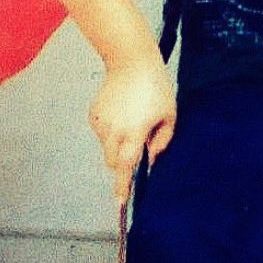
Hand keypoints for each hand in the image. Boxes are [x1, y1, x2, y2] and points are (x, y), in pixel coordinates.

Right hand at [89, 54, 176, 204]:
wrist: (131, 61)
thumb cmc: (155, 86)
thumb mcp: (169, 114)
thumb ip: (162, 140)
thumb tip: (152, 158)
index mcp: (134, 132)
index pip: (126, 166)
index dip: (123, 186)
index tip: (120, 201)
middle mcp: (114, 130)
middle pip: (113, 162)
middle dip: (123, 162)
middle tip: (136, 147)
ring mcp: (101, 122)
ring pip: (107, 147)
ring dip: (118, 143)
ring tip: (133, 119)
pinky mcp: (94, 114)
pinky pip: (102, 132)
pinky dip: (111, 129)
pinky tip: (123, 111)